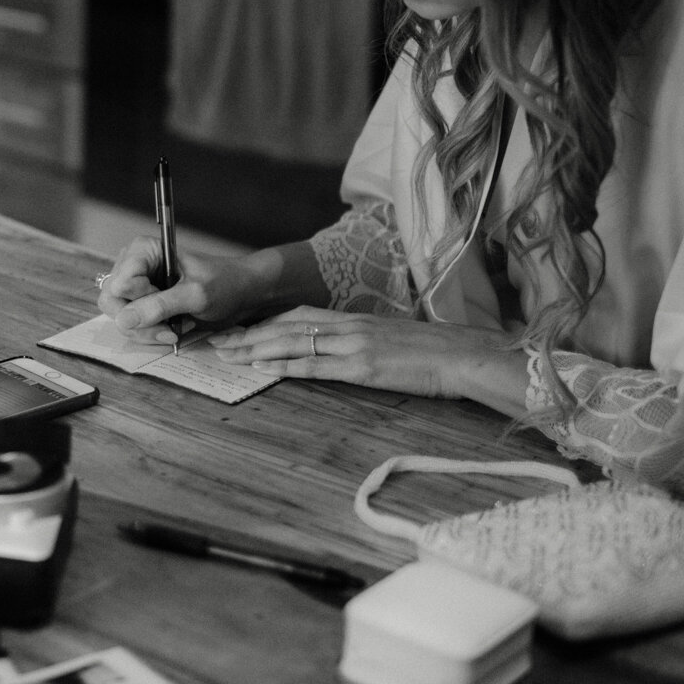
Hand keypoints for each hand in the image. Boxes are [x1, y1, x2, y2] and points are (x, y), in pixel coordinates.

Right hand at [97, 233, 261, 344]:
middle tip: (170, 331)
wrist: (240, 291)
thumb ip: (159, 306)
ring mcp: (134, 284)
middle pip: (112, 302)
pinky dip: (150, 332)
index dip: (140, 301)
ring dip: (147, 330)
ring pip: (120, 317)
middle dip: (140, 323)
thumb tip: (123, 320)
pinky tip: (173, 328)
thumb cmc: (223, 283)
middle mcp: (132, 264)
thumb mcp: (195, 295)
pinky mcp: (140, 301)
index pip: (119, 284)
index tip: (168, 304)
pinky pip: (130, 323)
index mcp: (143, 250)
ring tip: (176, 329)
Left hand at [205, 305, 529, 413]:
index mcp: (355, 320)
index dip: (266, 323)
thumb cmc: (435, 353)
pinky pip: (315, 365)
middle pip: (287, 326)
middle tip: (218, 343)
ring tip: (228, 354)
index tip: (240, 330)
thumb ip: (365, 343)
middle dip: (249, 335)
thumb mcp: (392, 341)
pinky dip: (285, 364)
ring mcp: (353, 345)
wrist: (465, 356)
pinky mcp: (362, 366)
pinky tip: (263, 367)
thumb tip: (346, 352)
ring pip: (293, 342)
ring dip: (256, 348)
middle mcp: (348, 327)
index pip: (299, 316)